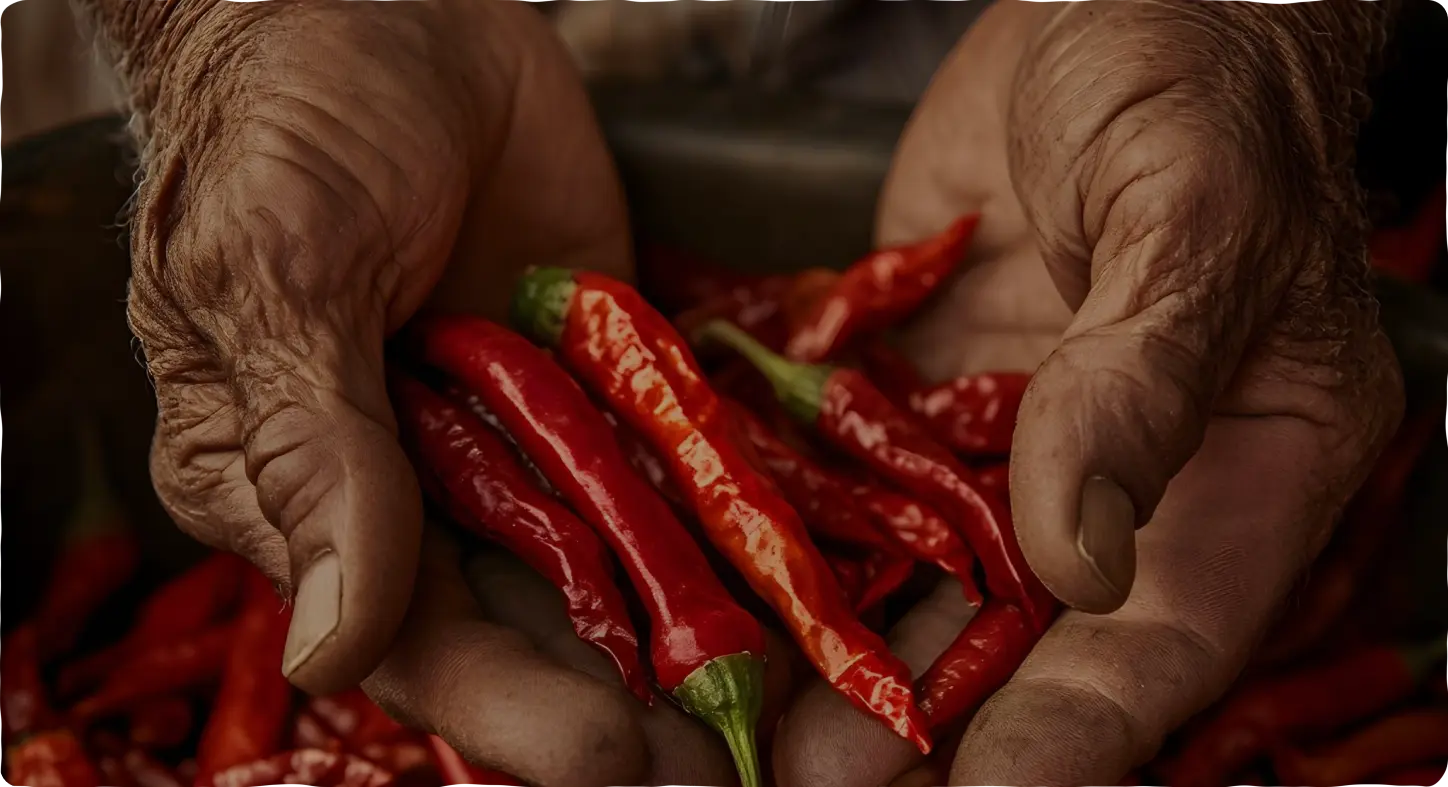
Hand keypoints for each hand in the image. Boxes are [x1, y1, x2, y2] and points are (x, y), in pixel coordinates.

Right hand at [117, 1, 742, 783]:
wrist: (380, 7)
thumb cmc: (286, 127)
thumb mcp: (278, 277)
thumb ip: (315, 454)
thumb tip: (334, 648)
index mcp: (313, 494)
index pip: (415, 637)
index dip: (514, 709)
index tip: (615, 757)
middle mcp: (426, 487)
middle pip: (541, 625)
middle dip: (639, 700)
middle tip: (745, 757)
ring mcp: (528, 434)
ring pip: (627, 560)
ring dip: (712, 629)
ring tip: (809, 697)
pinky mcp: (606, 375)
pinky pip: (677, 459)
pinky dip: (741, 514)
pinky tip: (818, 569)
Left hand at [772, 1, 1401, 784]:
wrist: (1112, 6)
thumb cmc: (1197, 86)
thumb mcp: (1190, 214)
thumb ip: (1143, 378)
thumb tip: (1080, 554)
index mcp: (1241, 466)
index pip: (1162, 634)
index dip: (1077, 731)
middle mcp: (1122, 481)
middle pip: (1028, 640)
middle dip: (930, 723)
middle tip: (824, 781)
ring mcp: (1008, 443)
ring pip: (924, 577)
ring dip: (842, 656)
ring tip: (756, 727)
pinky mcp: (919, 394)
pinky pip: (850, 479)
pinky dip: (793, 536)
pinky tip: (722, 588)